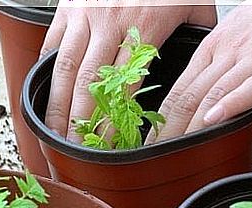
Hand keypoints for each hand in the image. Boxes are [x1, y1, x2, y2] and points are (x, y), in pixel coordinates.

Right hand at [40, 2, 216, 141]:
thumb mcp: (196, 4)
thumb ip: (201, 36)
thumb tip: (206, 62)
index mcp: (144, 29)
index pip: (125, 87)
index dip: (115, 120)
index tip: (110, 144)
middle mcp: (111, 25)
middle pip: (88, 85)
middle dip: (79, 122)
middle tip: (76, 148)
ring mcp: (85, 15)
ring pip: (65, 68)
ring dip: (57, 105)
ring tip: (54, 131)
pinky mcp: (69, 7)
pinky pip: (53, 44)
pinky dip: (46, 71)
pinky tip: (45, 94)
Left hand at [146, 2, 251, 143]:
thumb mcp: (238, 35)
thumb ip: (219, 64)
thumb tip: (203, 94)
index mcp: (215, 47)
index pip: (179, 88)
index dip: (161, 118)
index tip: (151, 139)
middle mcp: (229, 52)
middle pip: (190, 95)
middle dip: (169, 128)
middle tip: (155, 152)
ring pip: (215, 94)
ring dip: (192, 126)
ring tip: (177, 148)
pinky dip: (233, 104)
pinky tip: (217, 120)